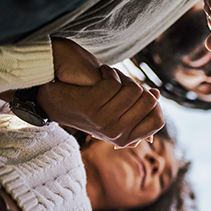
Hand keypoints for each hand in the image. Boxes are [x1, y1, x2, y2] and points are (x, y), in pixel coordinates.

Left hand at [37, 38, 163, 146]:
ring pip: (133, 90)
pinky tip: (100, 72)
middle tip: (121, 82)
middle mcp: (116, 134)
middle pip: (148, 101)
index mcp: (125, 139)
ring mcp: (104, 122)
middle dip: (138, 86)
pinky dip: (108, 71)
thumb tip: (156, 94)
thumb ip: (135, 106)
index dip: (153, 103)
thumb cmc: (87, 103)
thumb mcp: (114, 110)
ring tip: (109, 77)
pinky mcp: (92, 107)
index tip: (140, 93)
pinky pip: (115, 83)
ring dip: (122, 76)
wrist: (53, 99)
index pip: (157, 121)